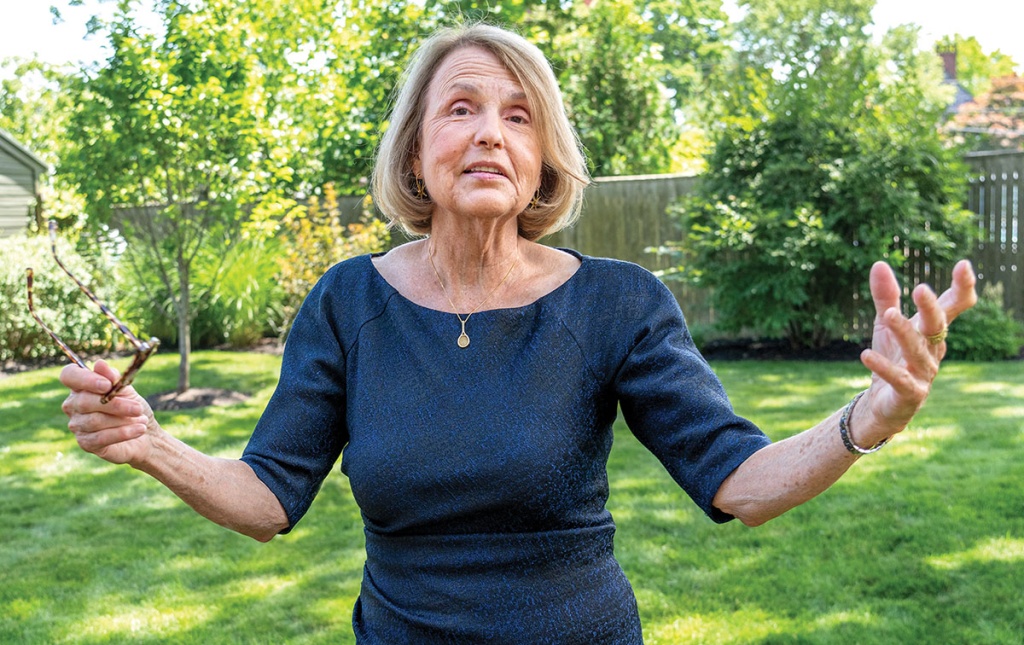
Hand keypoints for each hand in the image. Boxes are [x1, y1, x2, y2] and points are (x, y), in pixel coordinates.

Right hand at [59, 360, 156, 465]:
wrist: (145, 435)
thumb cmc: (133, 408)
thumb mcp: (127, 390)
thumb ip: (114, 378)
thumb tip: (99, 364)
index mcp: (81, 386)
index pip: (69, 375)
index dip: (85, 379)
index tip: (107, 385)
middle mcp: (73, 405)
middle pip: (85, 401)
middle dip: (115, 404)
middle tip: (138, 408)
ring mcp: (77, 424)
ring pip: (95, 420)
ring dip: (122, 420)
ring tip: (141, 419)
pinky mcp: (86, 443)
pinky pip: (101, 437)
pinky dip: (123, 433)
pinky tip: (139, 429)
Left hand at [856, 259, 977, 443]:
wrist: (881, 402)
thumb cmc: (891, 357)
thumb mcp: (884, 324)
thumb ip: (885, 297)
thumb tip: (879, 263)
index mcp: (931, 330)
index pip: (954, 307)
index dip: (962, 288)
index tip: (964, 265)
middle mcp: (933, 350)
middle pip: (938, 326)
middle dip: (931, 308)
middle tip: (921, 288)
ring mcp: (924, 373)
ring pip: (918, 351)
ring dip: (904, 332)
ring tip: (888, 315)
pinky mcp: (910, 393)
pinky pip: (899, 379)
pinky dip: (883, 367)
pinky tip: (865, 355)